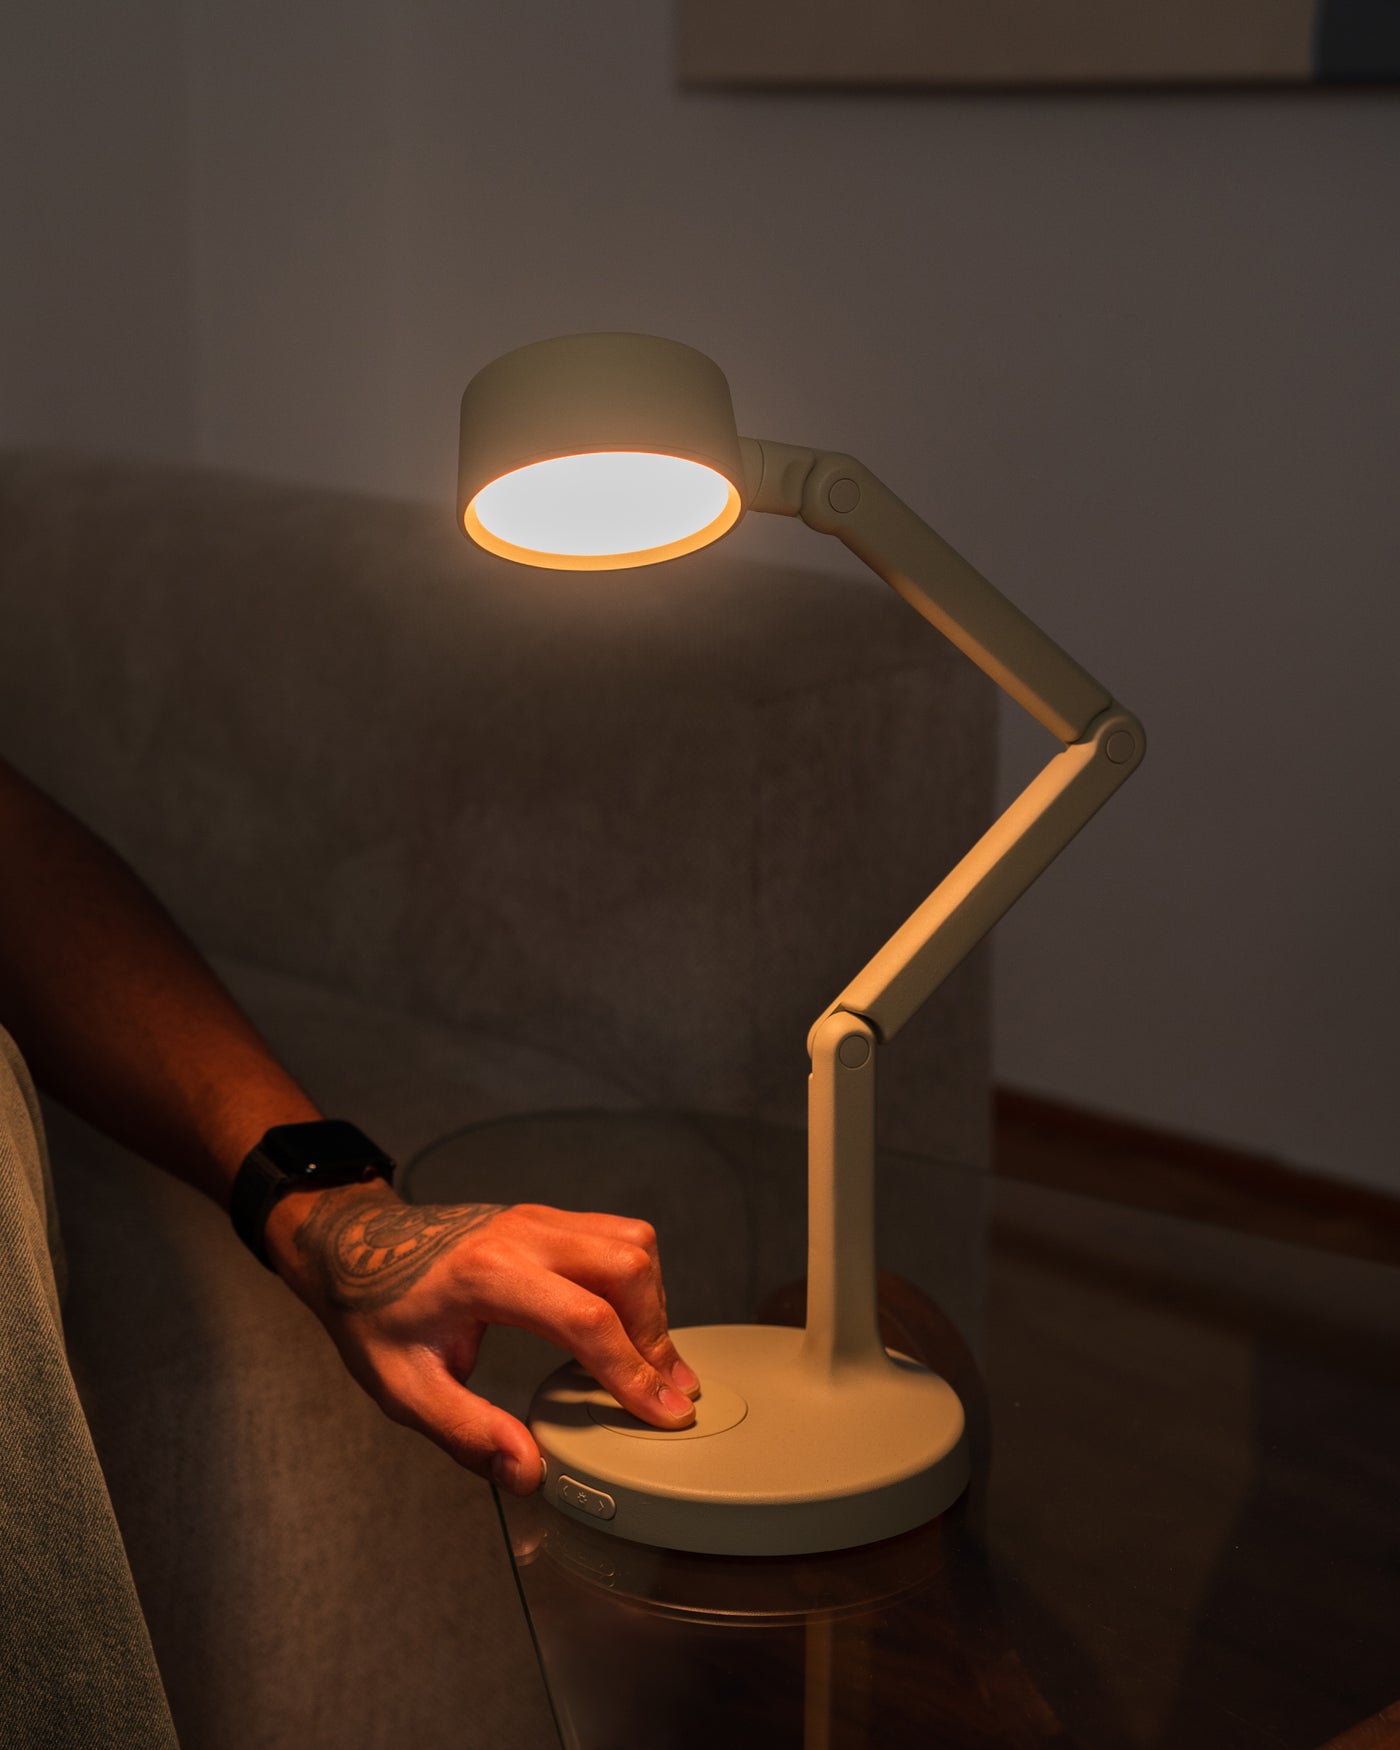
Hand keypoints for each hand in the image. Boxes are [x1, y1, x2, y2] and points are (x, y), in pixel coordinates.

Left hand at [263, 1179, 700, 1494]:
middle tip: (665, 1395)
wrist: (355, 1245)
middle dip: (656, 1336)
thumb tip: (530, 1472)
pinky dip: (636, 1281)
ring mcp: (538, 1218)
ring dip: (652, 1303)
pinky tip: (625, 1324)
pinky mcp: (547, 1218)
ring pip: (631, 1242)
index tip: (666, 1413)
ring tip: (649, 1364)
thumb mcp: (403, 1388)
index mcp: (486, 1273)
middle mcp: (522, 1234)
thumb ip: (467, 1431)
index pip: (586, 1318)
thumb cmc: (374, 1314)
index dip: (633, 1371)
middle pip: (626, 1267)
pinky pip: (615, 1236)